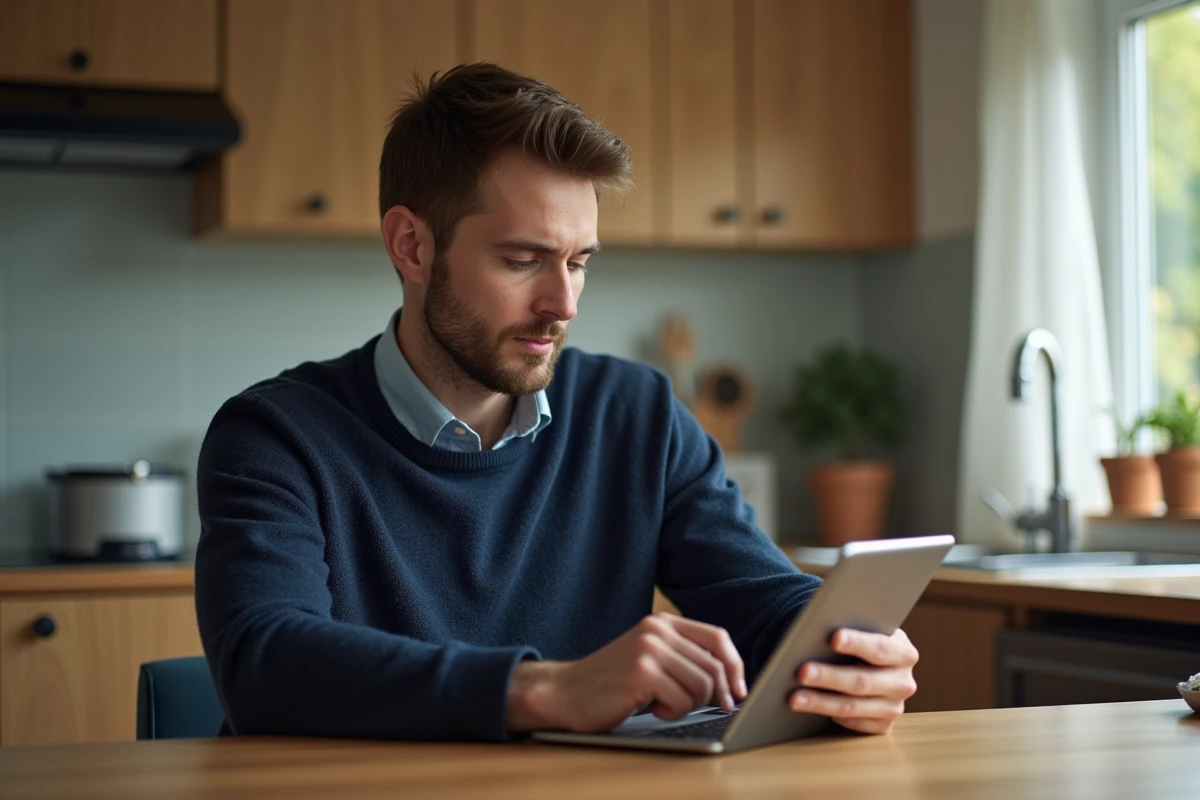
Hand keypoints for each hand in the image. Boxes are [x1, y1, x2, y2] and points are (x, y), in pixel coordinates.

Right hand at [507, 613, 747, 732]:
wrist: (566, 691)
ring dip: (689, 705)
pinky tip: (651, 708)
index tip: (739, 690)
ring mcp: (648, 649)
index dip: (735, 666)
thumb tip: (731, 680)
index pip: (718, 638)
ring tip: (665, 704)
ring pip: (702, 685)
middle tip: (696, 708)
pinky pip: (681, 700)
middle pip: (713, 666)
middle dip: (713, 695)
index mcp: (662, 622)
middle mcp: (657, 630)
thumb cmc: (612, 681)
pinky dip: (672, 712)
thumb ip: (683, 656)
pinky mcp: (641, 673)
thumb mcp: (650, 656)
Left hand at [789, 628, 918, 734]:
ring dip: (821, 702)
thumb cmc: (857, 642)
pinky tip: (811, 709)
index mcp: (903, 652)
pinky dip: (832, 716)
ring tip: (795, 697)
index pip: (880, 648)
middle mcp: (903, 682)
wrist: (868, 663)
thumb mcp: (861, 630)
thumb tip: (816, 631)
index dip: (857, 643)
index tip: (833, 638)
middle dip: (830, 676)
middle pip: (863, 681)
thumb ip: (848, 629)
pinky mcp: (884, 725)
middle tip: (802, 672)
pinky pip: (855, 724)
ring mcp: (895, 706)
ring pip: (854, 706)